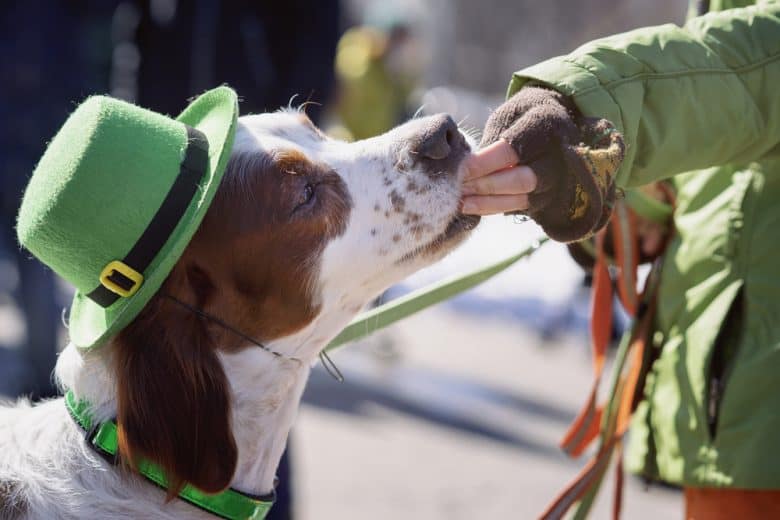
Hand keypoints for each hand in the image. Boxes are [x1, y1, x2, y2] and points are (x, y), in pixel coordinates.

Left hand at [473, 87, 624, 242]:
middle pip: (521, 179)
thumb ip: (492, 141)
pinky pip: (519, 206)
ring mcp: (557, 179)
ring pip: (521, 197)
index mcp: (546, 126)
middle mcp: (558, 156)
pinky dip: (494, 207)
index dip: (483, 163)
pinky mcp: (549, 196)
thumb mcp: (507, 117)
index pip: (512, 151)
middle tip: (458, 187)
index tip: (459, 169)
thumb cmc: (521, 117)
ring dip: (488, 202)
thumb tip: (467, 168)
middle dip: (485, 186)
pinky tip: (472, 206)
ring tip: (461, 202)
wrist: (554, 123)